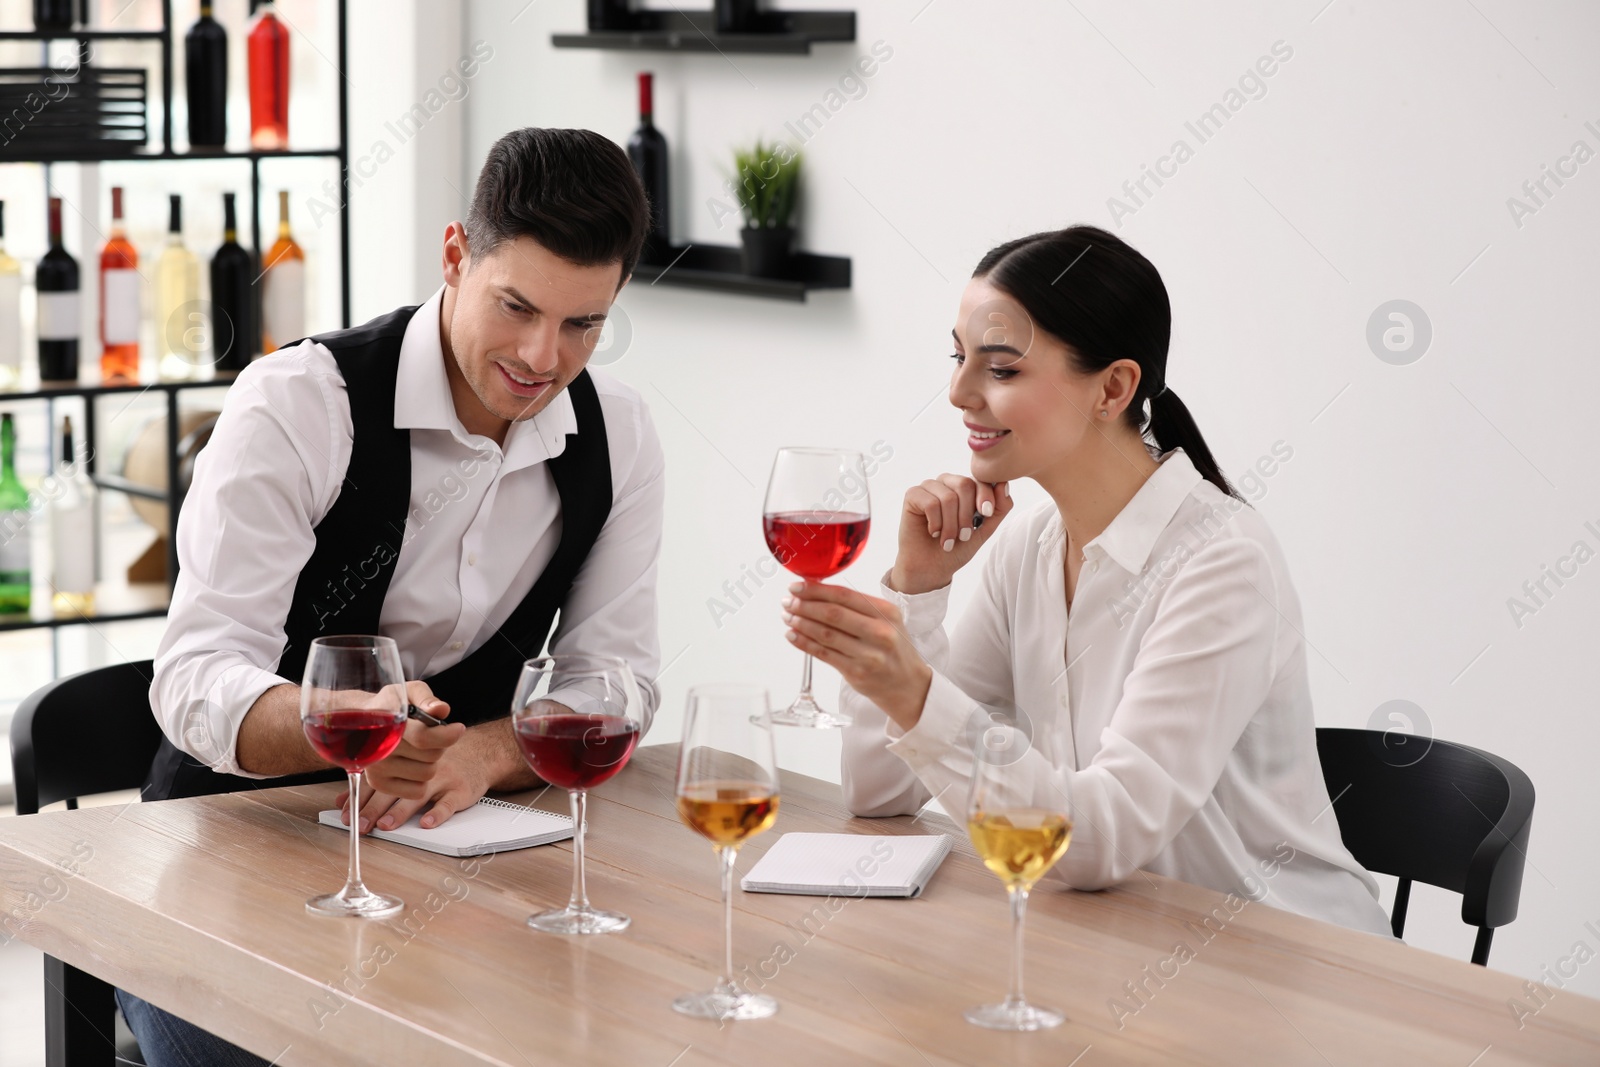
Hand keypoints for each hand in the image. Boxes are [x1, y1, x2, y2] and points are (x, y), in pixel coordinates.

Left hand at [339, 723, 501, 833]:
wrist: (479, 752)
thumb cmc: (437, 761)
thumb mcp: (406, 764)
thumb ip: (375, 780)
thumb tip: (343, 799)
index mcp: (404, 762)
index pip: (377, 780)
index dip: (360, 798)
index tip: (346, 817)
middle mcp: (420, 769)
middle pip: (394, 789)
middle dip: (374, 808)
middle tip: (361, 825)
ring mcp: (441, 778)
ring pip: (419, 795)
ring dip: (401, 811)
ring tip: (386, 825)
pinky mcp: (460, 789)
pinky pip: (449, 802)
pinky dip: (438, 813)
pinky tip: (427, 823)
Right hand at [359, 681, 465, 800]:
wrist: (360, 720)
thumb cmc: (390, 705)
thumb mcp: (408, 692)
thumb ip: (426, 698)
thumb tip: (442, 709)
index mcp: (388, 726)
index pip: (425, 738)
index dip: (448, 735)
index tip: (459, 728)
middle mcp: (380, 749)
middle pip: (433, 756)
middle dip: (438, 744)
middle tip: (428, 736)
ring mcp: (378, 768)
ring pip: (427, 774)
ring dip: (430, 762)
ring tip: (417, 749)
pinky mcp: (378, 784)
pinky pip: (417, 791)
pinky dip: (421, 780)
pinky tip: (412, 764)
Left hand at [783, 582, 932, 731]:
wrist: (908, 685)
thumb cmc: (893, 648)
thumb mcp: (888, 620)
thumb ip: (858, 607)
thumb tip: (818, 592)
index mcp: (886, 612)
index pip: (845, 596)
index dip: (817, 590)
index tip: (797, 586)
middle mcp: (879, 632)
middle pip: (833, 614)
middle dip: (805, 605)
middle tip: (788, 601)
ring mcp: (868, 654)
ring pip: (825, 634)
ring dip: (801, 623)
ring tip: (787, 617)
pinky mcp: (856, 673)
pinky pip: (823, 654)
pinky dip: (804, 643)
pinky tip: (793, 636)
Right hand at [892, 474, 1014, 594]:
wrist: (932, 568)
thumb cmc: (956, 548)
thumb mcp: (984, 530)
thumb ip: (998, 508)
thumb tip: (1003, 484)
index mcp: (964, 487)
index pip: (980, 480)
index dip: (986, 495)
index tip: (986, 514)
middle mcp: (947, 483)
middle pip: (965, 485)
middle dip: (966, 515)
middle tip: (963, 536)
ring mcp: (929, 487)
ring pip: (948, 497)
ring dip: (950, 525)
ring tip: (947, 540)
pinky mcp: (913, 495)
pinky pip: (930, 503)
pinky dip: (935, 523)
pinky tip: (933, 533)